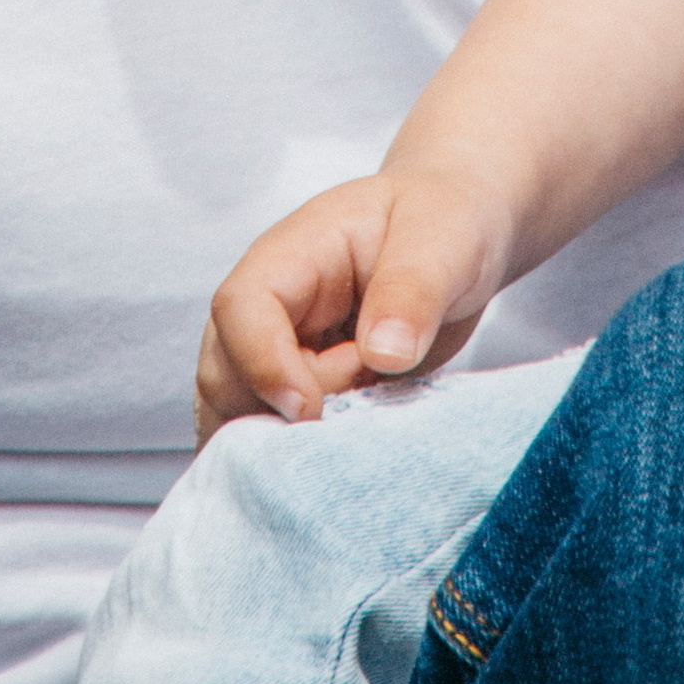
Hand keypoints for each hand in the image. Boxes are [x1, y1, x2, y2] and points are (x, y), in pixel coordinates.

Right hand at [196, 166, 514, 439]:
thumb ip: (412, 290)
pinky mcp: (304, 392)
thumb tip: (384, 353)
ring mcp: (282, 352)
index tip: (311, 408)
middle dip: (279, 413)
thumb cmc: (446, 221)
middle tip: (358, 399)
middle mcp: (273, 307)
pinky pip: (273, 437)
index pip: (241, 308)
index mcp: (295, 254)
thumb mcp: (442, 240)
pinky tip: (343, 462)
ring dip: (290, 442)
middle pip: (224, 374)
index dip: (263, 364)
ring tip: (362, 415)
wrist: (459, 232)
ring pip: (241, 416)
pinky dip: (296, 462)